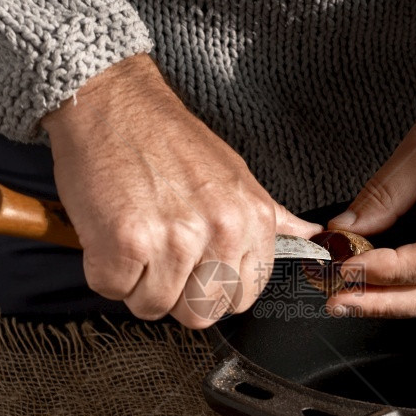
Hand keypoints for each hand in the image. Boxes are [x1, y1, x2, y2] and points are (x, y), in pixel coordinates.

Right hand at [42, 54, 320, 326]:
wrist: (112, 102)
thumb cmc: (167, 138)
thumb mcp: (235, 175)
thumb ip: (270, 217)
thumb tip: (311, 237)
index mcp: (251, 219)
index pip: (242, 298)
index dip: (211, 290)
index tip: (194, 269)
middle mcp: (219, 231)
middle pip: (199, 313)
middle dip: (173, 295)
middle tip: (158, 258)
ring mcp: (173, 239)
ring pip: (153, 306)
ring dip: (135, 283)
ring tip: (133, 239)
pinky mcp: (125, 243)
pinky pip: (114, 290)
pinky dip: (104, 270)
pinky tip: (109, 235)